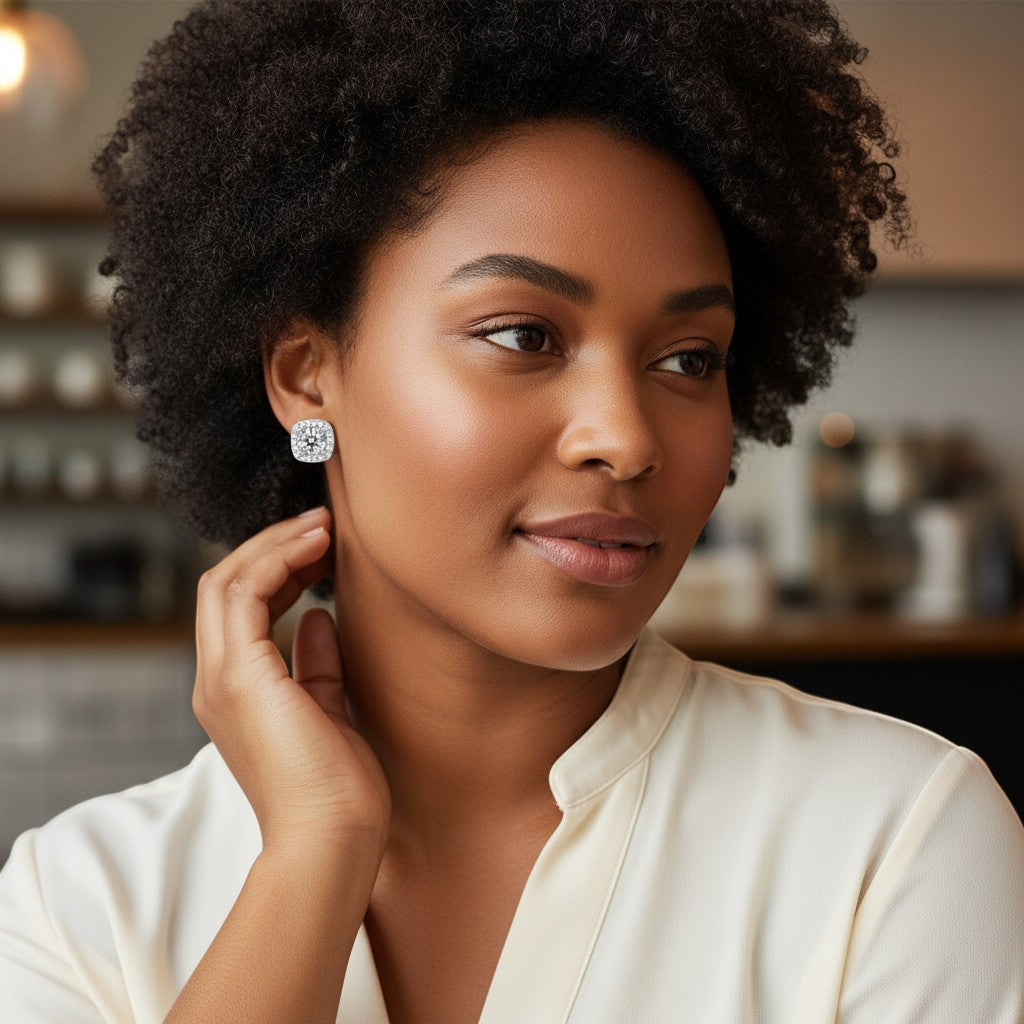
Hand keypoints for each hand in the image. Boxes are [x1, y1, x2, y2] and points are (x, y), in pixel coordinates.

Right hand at [192, 506, 390, 856]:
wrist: (332, 840)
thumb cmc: (337, 789)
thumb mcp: (328, 708)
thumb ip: (316, 663)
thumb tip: (320, 616)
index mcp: (236, 690)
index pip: (238, 607)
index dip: (277, 567)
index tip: (322, 547)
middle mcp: (217, 680)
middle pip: (224, 584)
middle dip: (272, 546)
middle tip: (322, 522)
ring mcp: (221, 679)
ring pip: (226, 581)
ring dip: (275, 545)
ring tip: (322, 524)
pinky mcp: (239, 677)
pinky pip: (243, 595)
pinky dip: (277, 562)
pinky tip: (317, 547)